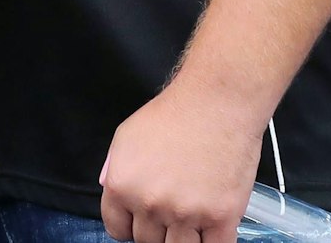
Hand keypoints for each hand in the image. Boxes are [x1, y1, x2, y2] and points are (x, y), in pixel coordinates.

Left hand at [99, 77, 262, 242]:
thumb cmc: (175, 112)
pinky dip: (211, 242)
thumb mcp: (127, 134)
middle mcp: (150, 203)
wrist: (218, 101)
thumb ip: (114, 167)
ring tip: (190, 219)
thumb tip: (110, 192)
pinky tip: (211, 229)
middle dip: (157, 230)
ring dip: (183, 239)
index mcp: (122, 185)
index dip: (130, 226)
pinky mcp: (221, 216)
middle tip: (170, 211)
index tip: (142, 222)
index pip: (118, 230)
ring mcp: (186, 213)